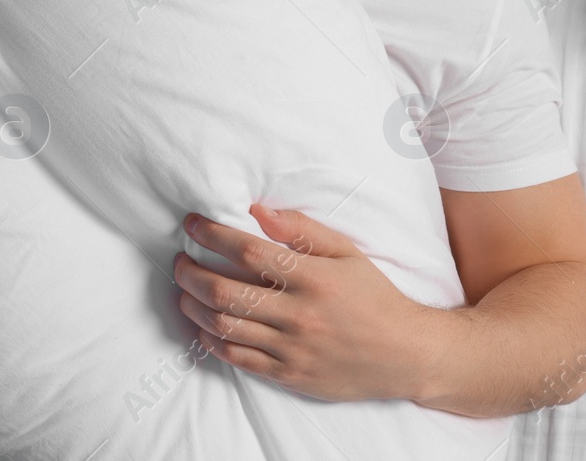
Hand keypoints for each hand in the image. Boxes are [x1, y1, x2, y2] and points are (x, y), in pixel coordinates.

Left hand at [173, 206, 434, 402]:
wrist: (405, 353)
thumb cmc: (374, 296)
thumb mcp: (347, 252)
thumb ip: (302, 229)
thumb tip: (258, 210)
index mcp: (314, 278)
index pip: (248, 252)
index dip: (212, 235)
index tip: (192, 224)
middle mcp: (299, 314)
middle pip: (225, 292)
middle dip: (191, 272)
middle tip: (180, 260)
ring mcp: (292, 349)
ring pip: (224, 327)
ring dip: (193, 306)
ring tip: (184, 290)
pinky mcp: (289, 375)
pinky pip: (238, 358)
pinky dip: (212, 340)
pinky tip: (203, 326)